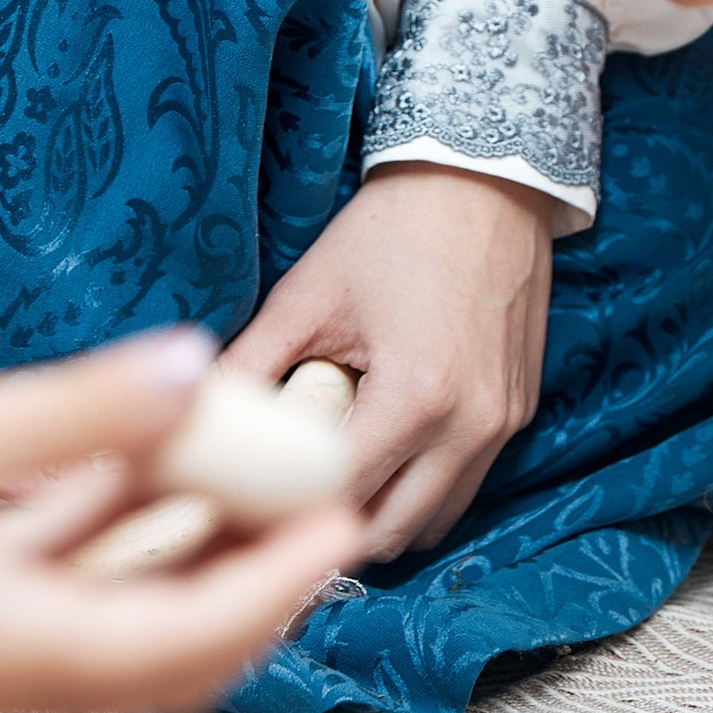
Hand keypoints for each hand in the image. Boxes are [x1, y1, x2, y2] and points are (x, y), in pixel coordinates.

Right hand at [0, 333, 363, 712]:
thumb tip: (189, 369)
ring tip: (272, 488)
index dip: (279, 582)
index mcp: (25, 648)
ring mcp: (16, 654)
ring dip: (212, 567)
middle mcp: (31, 671)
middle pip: (185, 654)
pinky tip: (170, 481)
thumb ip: (75, 416)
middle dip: (267, 586)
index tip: (342, 525)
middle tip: (326, 510)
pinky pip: (95, 606)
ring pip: (144, 632)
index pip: (188, 636)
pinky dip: (148, 552)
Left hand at [225, 168, 555, 561]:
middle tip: (282, 512)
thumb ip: (250, 366)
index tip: (248, 516)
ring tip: (333, 489)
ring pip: (435, 519)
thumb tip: (192, 419)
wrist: (488, 180)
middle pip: (391, 533)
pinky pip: (466, 481)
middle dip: (332, 531)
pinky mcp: (520, 410)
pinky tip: (384, 456)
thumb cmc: (393, 230)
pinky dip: (422, 488)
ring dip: (383, 518)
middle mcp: (470, 426)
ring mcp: (503, 422)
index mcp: (415, 399)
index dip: (286, 516)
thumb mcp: (307, 294)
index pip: (340, 501)